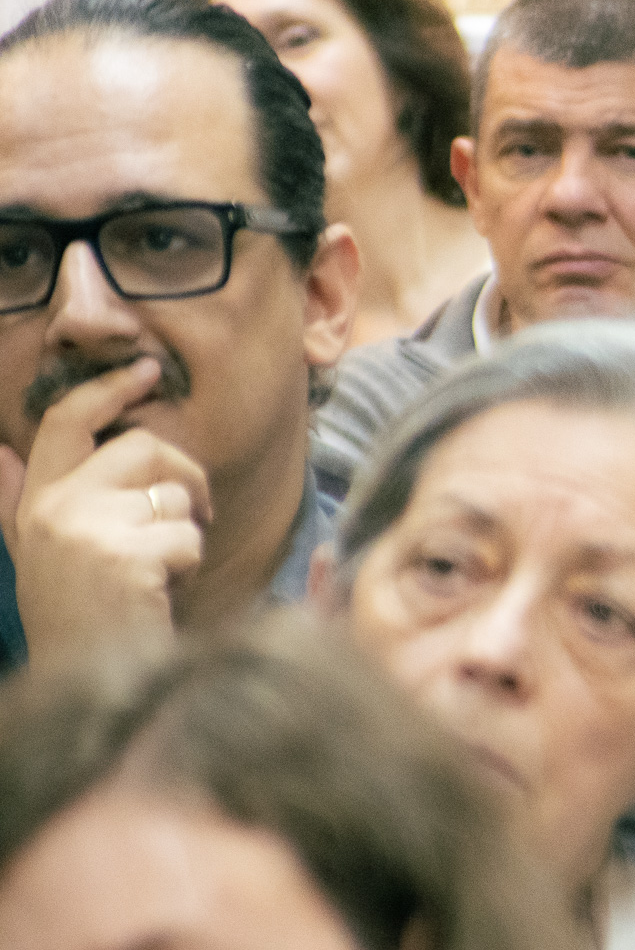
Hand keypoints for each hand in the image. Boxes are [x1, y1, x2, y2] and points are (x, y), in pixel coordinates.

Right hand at [0, 358, 211, 666]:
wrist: (88, 678)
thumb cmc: (78, 615)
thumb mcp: (40, 553)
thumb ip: (22, 500)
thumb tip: (2, 452)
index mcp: (36, 502)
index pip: (64, 424)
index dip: (107, 389)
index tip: (146, 370)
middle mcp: (54, 508)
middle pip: (142, 446)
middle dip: (186, 475)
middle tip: (201, 511)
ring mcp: (86, 531)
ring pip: (174, 495)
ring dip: (187, 534)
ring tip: (161, 572)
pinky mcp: (123, 557)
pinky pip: (188, 537)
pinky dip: (190, 566)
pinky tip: (163, 592)